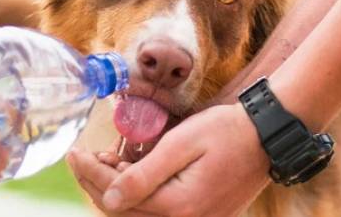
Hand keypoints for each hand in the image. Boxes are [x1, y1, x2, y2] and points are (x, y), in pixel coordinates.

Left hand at [68, 103, 270, 215]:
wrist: (267, 136)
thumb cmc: (226, 132)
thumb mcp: (182, 144)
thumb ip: (144, 174)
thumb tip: (109, 197)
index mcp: (177, 206)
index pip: (117, 198)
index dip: (90, 175)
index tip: (74, 153)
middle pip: (124, 211)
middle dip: (97, 182)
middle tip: (84, 156)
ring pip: (139, 214)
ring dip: (117, 189)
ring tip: (107, 160)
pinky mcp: (201, 215)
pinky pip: (158, 212)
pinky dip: (139, 194)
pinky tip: (131, 172)